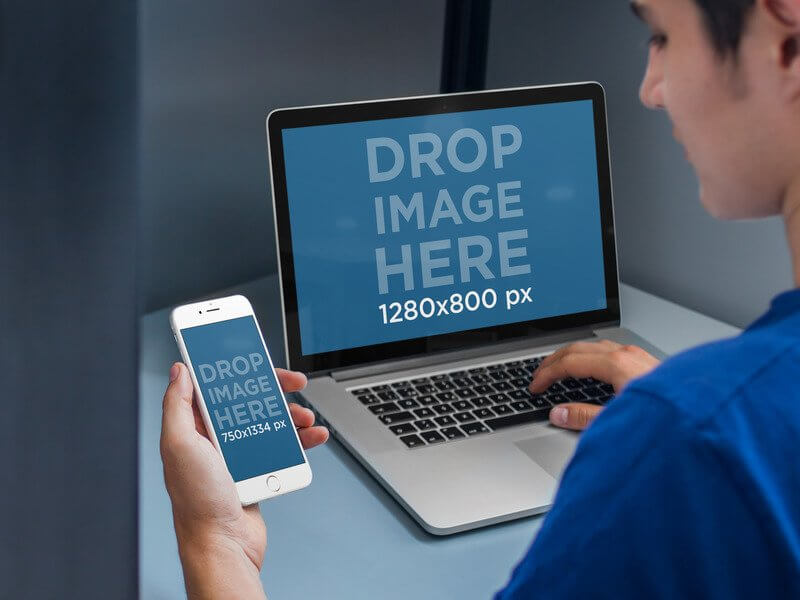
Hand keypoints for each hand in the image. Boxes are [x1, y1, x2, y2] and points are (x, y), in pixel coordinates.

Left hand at [160, 362, 327, 597]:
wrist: (224, 544)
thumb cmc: (197, 501)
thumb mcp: (179, 445)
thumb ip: (176, 405)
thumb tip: (179, 371)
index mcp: (194, 427)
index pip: (218, 387)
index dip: (237, 370)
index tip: (255, 359)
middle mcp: (216, 438)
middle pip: (250, 400)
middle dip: (275, 389)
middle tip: (294, 382)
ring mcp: (239, 454)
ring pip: (271, 421)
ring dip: (293, 414)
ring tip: (305, 418)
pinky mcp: (258, 470)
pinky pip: (282, 446)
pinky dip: (301, 440)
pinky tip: (312, 436)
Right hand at [529, 341, 659, 430]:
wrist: (706, 411)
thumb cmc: (671, 417)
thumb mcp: (618, 421)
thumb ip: (584, 417)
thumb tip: (558, 413)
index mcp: (616, 364)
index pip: (569, 362)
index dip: (547, 374)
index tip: (535, 387)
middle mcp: (626, 354)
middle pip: (578, 348)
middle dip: (553, 361)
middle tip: (538, 375)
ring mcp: (637, 356)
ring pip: (593, 347)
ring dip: (571, 357)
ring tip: (558, 370)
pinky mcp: (645, 362)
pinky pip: (608, 351)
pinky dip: (589, 358)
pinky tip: (589, 370)